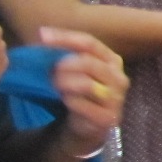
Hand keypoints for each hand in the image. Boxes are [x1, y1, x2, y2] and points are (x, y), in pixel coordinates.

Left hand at [40, 27, 127, 150]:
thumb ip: (65, 54)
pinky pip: (83, 105)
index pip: (89, 43)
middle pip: (88, 62)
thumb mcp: (77, 70)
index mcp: (112, 61)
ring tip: (56, 86)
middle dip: (64, 65)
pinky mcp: (108, 117)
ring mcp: (116, 99)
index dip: (65, 38)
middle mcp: (119, 78)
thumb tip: (43, 36)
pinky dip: (69, 101)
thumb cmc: (81, 92)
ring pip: (87, 84)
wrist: (89, 125)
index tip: (43, 35)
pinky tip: (65, 100)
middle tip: (51, 70)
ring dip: (65, 83)